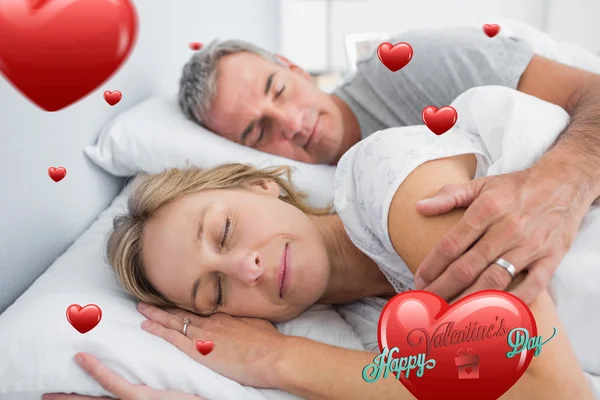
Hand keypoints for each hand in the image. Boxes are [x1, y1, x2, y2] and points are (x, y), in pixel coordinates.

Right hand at [43, 353, 203, 399]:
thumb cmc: (192, 396)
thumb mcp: (168, 388)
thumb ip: (155, 381)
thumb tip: (151, 372)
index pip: (106, 398)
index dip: (87, 393)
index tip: (65, 394)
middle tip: (46, 398)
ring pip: (97, 396)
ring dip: (73, 395)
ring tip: (50, 394)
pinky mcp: (140, 398)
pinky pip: (113, 384)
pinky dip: (97, 370)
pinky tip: (82, 359)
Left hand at [137, 302, 284, 388]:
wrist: (274, 355)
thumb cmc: (270, 342)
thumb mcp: (256, 321)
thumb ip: (243, 317)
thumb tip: (241, 316)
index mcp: (225, 313)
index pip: (198, 305)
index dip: (183, 301)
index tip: (172, 295)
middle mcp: (212, 319)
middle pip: (182, 308)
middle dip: (164, 304)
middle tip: (147, 297)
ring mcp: (205, 333)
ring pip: (174, 319)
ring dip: (155, 313)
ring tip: (140, 307)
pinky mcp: (200, 349)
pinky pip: (173, 336)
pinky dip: (158, 329)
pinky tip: (146, 325)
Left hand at [413, 167, 589, 303]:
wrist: (564, 184)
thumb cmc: (516, 188)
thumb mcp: (481, 185)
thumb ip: (449, 196)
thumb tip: (419, 207)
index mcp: (487, 209)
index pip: (451, 244)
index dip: (432, 265)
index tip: (419, 280)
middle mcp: (507, 229)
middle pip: (467, 267)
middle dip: (443, 288)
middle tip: (427, 302)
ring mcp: (530, 246)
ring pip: (494, 280)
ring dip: (469, 300)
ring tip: (451, 314)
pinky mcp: (550, 259)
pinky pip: (531, 287)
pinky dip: (512, 303)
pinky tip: (493, 313)